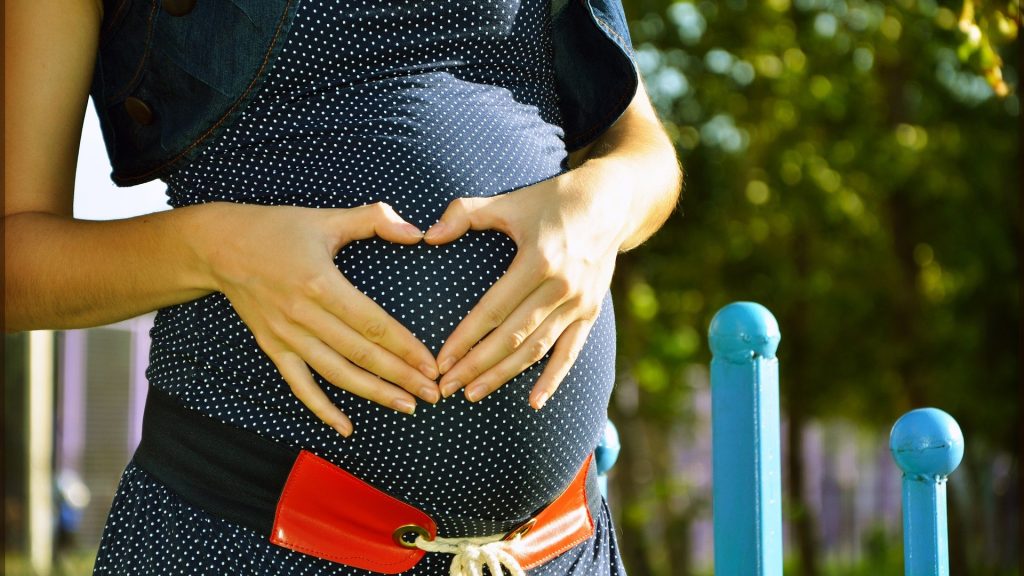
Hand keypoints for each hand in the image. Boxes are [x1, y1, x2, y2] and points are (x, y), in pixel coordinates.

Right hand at [199, 201, 440, 435]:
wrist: (218, 247)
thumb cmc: (278, 229)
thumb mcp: (328, 218)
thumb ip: (375, 219)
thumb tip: (416, 231)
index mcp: (321, 283)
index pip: (373, 325)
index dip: (405, 347)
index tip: (431, 364)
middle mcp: (303, 315)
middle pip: (361, 354)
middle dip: (401, 377)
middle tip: (433, 393)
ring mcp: (286, 336)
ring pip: (336, 374)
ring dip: (374, 393)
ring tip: (407, 406)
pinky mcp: (272, 347)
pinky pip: (300, 385)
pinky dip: (322, 409)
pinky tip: (347, 427)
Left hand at [423, 161, 632, 408]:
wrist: (610, 203)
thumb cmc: (551, 201)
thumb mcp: (509, 201)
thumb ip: (465, 214)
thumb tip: (427, 236)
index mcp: (538, 260)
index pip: (493, 309)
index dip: (465, 338)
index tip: (441, 361)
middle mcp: (561, 287)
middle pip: (512, 337)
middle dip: (477, 365)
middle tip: (447, 387)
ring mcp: (579, 303)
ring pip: (537, 349)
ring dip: (504, 375)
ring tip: (474, 393)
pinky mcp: (591, 312)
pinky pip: (570, 352)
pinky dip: (553, 379)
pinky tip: (533, 402)